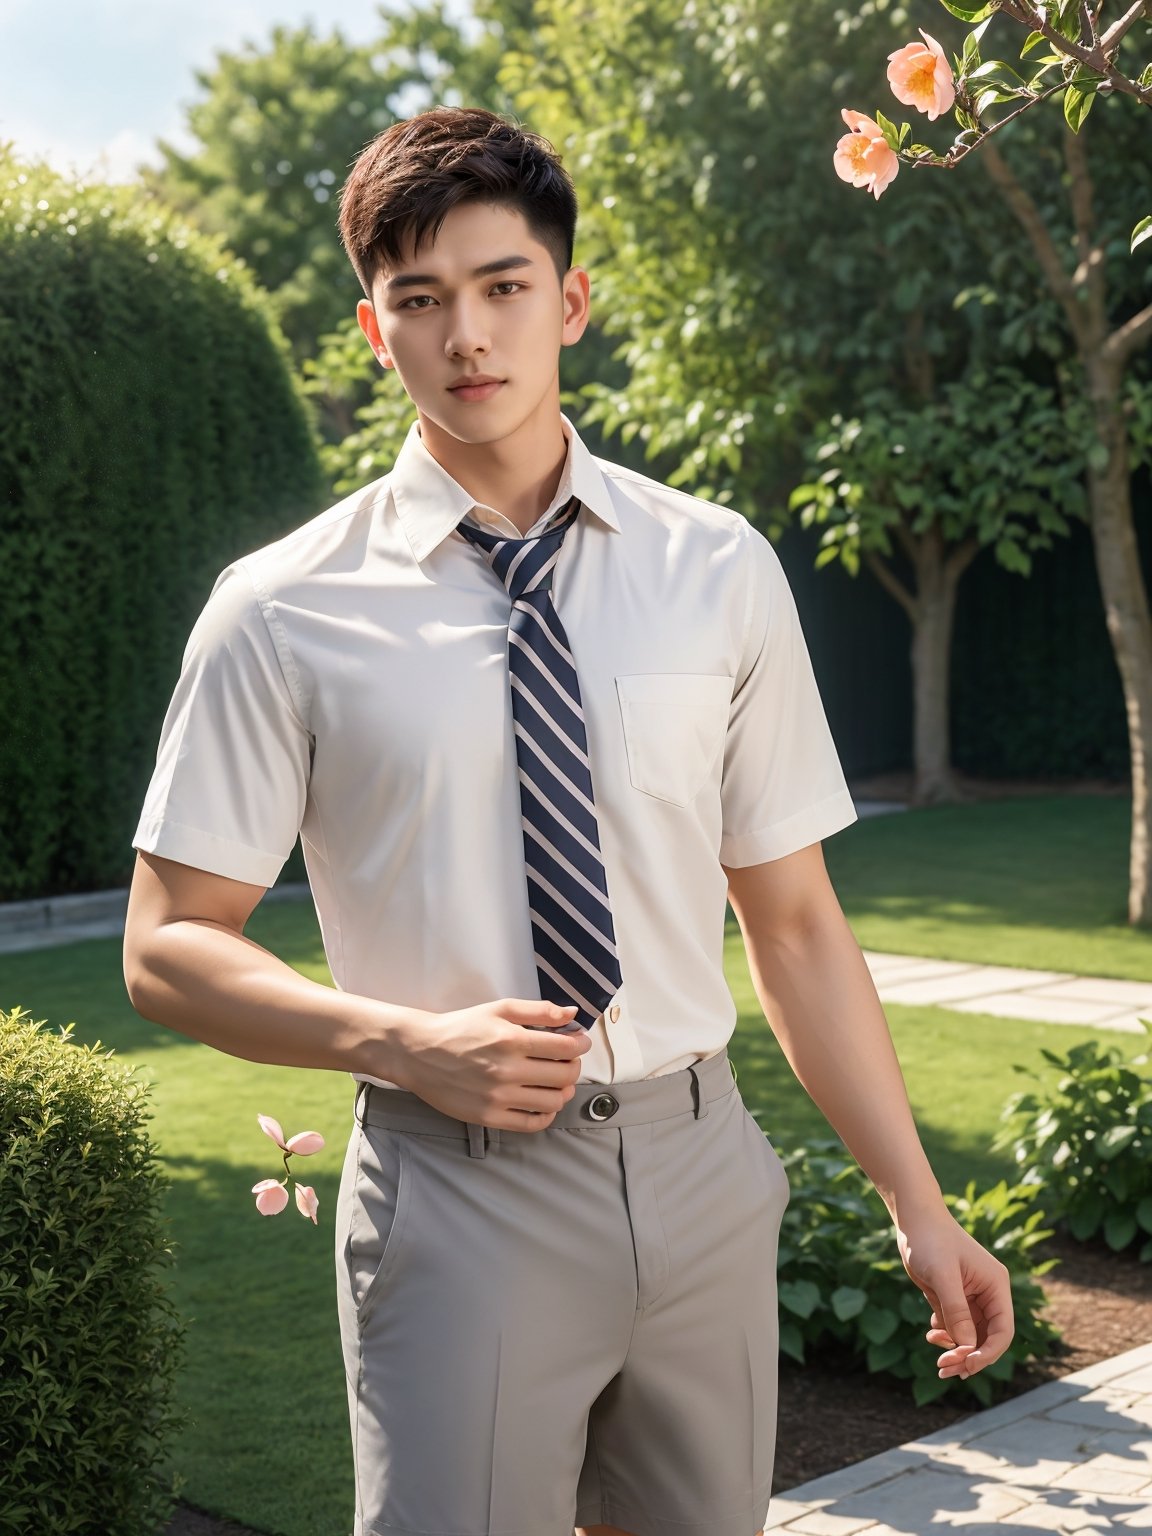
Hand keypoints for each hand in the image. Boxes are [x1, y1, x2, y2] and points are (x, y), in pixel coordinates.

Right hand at [391, 997, 590, 1129]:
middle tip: (568, 1060)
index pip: (565, 1047)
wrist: (420, 1053)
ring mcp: (498, 1097)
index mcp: (512, 1040)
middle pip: (563, 1075)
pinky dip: (546, 1115)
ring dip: (563, 1091)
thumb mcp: (498, 1009)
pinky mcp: (489, 1116)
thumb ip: (538, 1010)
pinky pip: (531, 1123)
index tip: (580, 1043)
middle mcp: (507, 1070)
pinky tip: (544, 1103)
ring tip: (557, 1082)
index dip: (581, 1045)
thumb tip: (571, 1014)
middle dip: (574, 1066)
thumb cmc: (460, 1028)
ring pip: (552, 1101)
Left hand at [893, 1203, 1015, 1378]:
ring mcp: (971, 1297)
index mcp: (995, 1286)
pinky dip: (946, 1336)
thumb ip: (956, 1309)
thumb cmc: (930, 1240)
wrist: (914, 1220)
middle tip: (944, 1369)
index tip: (967, 1365)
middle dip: (969, 1356)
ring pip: (971, 1336)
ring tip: (936, 1355)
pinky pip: (956, 1327)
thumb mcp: (942, 1274)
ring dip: (956, 1350)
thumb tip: (967, 1345)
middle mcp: (988, 1294)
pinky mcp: (953, 1298)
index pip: (1003, 1331)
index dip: (988, 1353)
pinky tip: (931, 1333)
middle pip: (987, 1338)